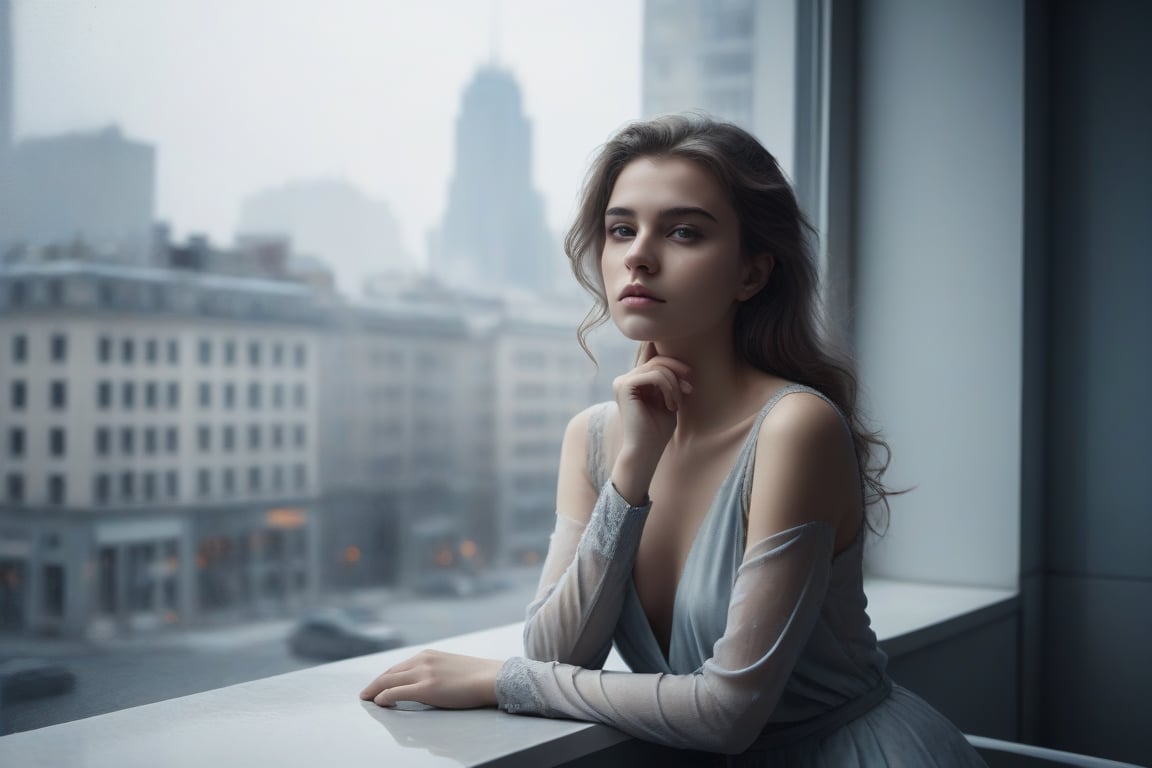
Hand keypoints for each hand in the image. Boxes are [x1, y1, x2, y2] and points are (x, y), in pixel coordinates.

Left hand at [359, 649, 503, 708]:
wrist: (491, 678)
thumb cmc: (476, 676)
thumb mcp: (450, 667)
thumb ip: (435, 671)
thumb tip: (427, 685)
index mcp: (429, 655)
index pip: (399, 667)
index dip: (385, 677)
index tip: (377, 684)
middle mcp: (422, 660)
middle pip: (390, 673)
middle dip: (375, 684)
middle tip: (365, 693)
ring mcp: (423, 673)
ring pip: (389, 681)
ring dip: (375, 690)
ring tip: (367, 698)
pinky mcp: (426, 688)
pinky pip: (396, 692)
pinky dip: (384, 697)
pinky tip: (379, 702)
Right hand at [611, 342, 691, 503]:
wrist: (646, 451)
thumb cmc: (658, 430)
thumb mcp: (669, 400)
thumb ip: (670, 381)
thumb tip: (679, 361)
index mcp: (634, 381)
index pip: (653, 357)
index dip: (673, 361)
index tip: (689, 377)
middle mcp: (625, 379)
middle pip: (658, 360)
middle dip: (678, 372)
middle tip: (690, 390)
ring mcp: (622, 381)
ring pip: (658, 367)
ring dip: (674, 385)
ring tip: (677, 404)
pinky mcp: (624, 386)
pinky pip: (654, 375)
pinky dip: (668, 388)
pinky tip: (670, 405)